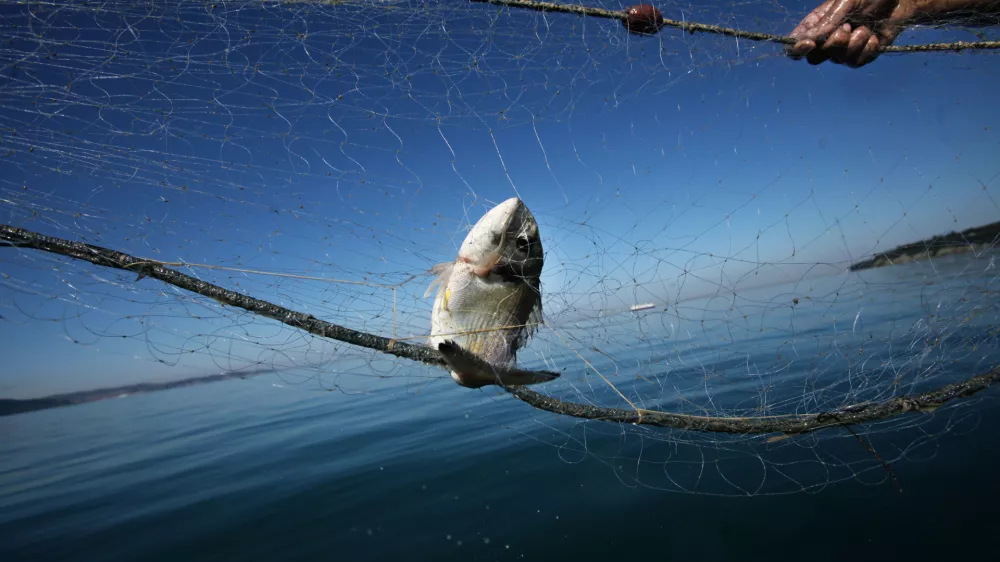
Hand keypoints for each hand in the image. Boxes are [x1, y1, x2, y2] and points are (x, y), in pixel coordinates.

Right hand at [787, 0, 913, 66]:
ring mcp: (843, 50)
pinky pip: (857, 63)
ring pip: (838, 61)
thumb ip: (827, 22)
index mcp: (816, 24)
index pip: (795, 45)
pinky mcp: (861, 56)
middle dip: (833, 44)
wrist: (900, 1)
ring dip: (855, 43)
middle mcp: (827, 40)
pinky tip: (874, 37)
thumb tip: (807, 39)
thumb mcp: (846, 2)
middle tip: (848, 27)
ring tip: (865, 28)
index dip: (797, 49)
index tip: (809, 44)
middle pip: (815, 58)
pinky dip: (867, 49)